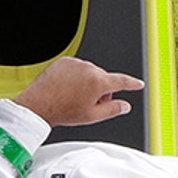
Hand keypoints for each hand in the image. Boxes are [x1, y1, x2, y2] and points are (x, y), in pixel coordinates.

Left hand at [13, 57, 144, 127]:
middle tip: (89, 104)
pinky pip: (77, 68)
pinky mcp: (65, 61)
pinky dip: (76, 77)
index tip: (138, 84)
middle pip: (103, 79)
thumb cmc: (62, 110)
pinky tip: (68, 89)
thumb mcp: (92, 116)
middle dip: (101, 91)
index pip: (121, 81)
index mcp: (98, 82)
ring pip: (90, 73)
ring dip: (88, 83)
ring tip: (75, 97)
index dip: (132, 84)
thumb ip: (113, 110)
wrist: (39, 104)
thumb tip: (125, 106)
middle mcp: (88, 69)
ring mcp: (76, 63)